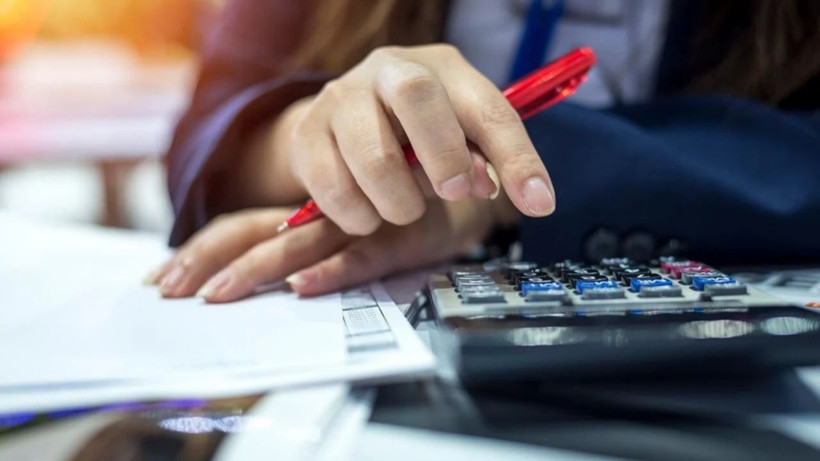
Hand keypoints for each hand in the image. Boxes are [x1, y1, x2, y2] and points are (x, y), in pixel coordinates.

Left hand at [145, 197, 517, 300]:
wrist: (467, 187)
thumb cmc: (402, 207)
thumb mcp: (352, 222)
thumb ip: (313, 242)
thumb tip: (270, 279)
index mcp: (305, 209)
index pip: (241, 223)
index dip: (202, 248)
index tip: (163, 278)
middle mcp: (324, 212)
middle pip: (253, 230)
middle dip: (208, 260)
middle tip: (170, 292)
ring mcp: (360, 224)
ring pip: (299, 244)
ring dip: (257, 269)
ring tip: (218, 295)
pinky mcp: (399, 238)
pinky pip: (362, 256)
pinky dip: (332, 271)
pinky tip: (304, 286)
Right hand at [232, 44, 554, 233]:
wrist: (345, 122)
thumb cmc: (415, 132)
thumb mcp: (459, 138)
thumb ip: (486, 162)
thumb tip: (512, 194)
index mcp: (441, 68)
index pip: (488, 107)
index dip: (517, 158)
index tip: (538, 203)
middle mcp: (388, 70)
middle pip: (417, 97)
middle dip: (443, 157)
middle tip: (450, 193)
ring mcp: (340, 97)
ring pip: (372, 157)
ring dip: (398, 203)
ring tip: (403, 207)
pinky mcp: (306, 134)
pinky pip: (333, 189)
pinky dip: (358, 216)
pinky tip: (367, 212)